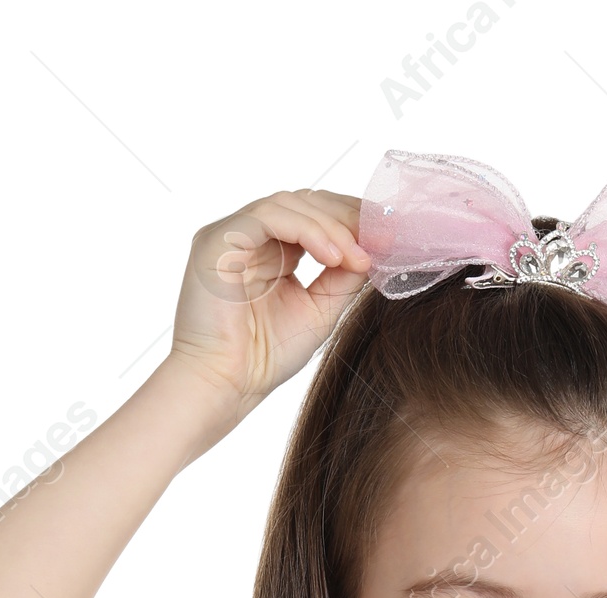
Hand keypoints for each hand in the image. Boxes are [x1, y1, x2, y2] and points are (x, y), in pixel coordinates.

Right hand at [166, 189, 370, 421]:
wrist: (225, 386)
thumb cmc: (263, 358)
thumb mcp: (319, 311)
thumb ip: (344, 278)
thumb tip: (376, 249)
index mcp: (271, 251)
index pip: (314, 215)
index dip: (352, 220)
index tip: (389, 236)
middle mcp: (249, 237)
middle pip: (304, 201)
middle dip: (347, 217)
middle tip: (382, 236)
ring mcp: (230, 235)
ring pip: (288, 203)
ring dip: (331, 226)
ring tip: (358, 257)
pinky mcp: (217, 240)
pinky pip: (267, 217)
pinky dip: (306, 230)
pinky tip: (332, 256)